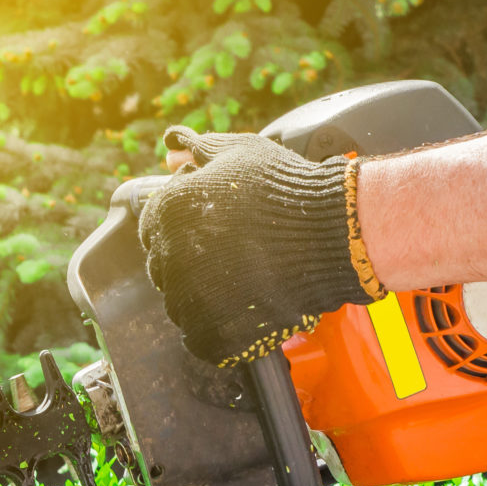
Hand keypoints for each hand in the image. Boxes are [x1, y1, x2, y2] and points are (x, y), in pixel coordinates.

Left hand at [138, 128, 385, 365]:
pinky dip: (217, 333)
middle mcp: (171, 257)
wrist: (333, 232)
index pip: (153, 230)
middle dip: (192, 264)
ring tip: (244, 282)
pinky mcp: (214, 333)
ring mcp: (191, 299)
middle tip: (233, 257)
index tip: (212, 232)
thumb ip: (199, 149)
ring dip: (205, 298)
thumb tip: (171, 144)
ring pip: (182, 306)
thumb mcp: (241, 153)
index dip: (183, 230)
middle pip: (166, 270)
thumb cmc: (288, 189)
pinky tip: (241, 314)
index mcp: (168, 213)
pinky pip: (200, 341)